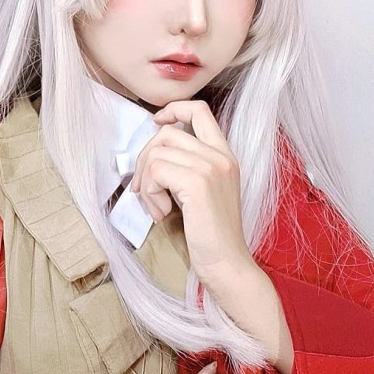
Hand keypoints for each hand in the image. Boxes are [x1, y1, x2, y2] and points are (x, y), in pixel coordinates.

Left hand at [129, 98, 255, 298]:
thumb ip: (188, 166)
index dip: (172, 110)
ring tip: (157, 206)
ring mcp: (211, 168)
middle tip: (146, 189)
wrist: (227, 264)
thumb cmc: (211, 235)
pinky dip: (150, 193)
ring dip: (147, 181)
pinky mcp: (198, 183)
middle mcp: (221, 156)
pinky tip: (161, 213)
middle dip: (146, 158)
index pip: (199, 109)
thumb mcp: (205, 192)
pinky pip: (156, 171)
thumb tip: (152, 152)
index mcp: (226, 155)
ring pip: (157, 152)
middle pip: (167, 132)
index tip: (156, 124)